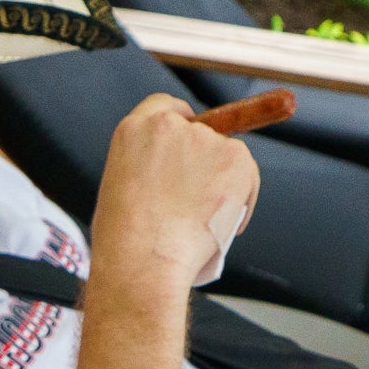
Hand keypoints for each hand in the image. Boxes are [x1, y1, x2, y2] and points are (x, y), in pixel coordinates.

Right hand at [91, 95, 260, 291]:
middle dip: (204, 160)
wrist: (143, 260)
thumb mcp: (120, 185)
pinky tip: (220, 223)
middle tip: (194, 199)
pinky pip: (248, 175)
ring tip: (201, 219)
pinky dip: (242, 198)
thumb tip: (178, 175)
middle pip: (202, 131)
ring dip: (222, 181)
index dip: (182, 127)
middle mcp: (171, 125)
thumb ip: (148, 165)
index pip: (167, 108)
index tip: (188, 144)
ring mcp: (206, 139)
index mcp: (134, 129)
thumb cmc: (125, 240)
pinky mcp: (236, 158)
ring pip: (227, 155)